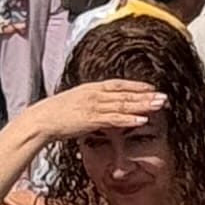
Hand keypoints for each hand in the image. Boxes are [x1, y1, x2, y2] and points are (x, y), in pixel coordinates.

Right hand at [15, 79, 165, 141]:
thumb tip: (104, 107)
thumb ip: (92, 103)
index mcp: (91, 88)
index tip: (151, 88)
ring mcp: (93, 106)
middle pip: (125, 93)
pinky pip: (114, 119)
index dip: (136, 86)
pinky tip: (142, 119)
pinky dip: (129, 119)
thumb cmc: (55, 113)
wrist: (40, 119)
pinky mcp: (91, 119)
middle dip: (146, 95)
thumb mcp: (76, 102)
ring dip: (143, 105)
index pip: (119, 84)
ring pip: (123, 105)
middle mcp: (95, 94)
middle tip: (164, 96)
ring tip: (159, 105)